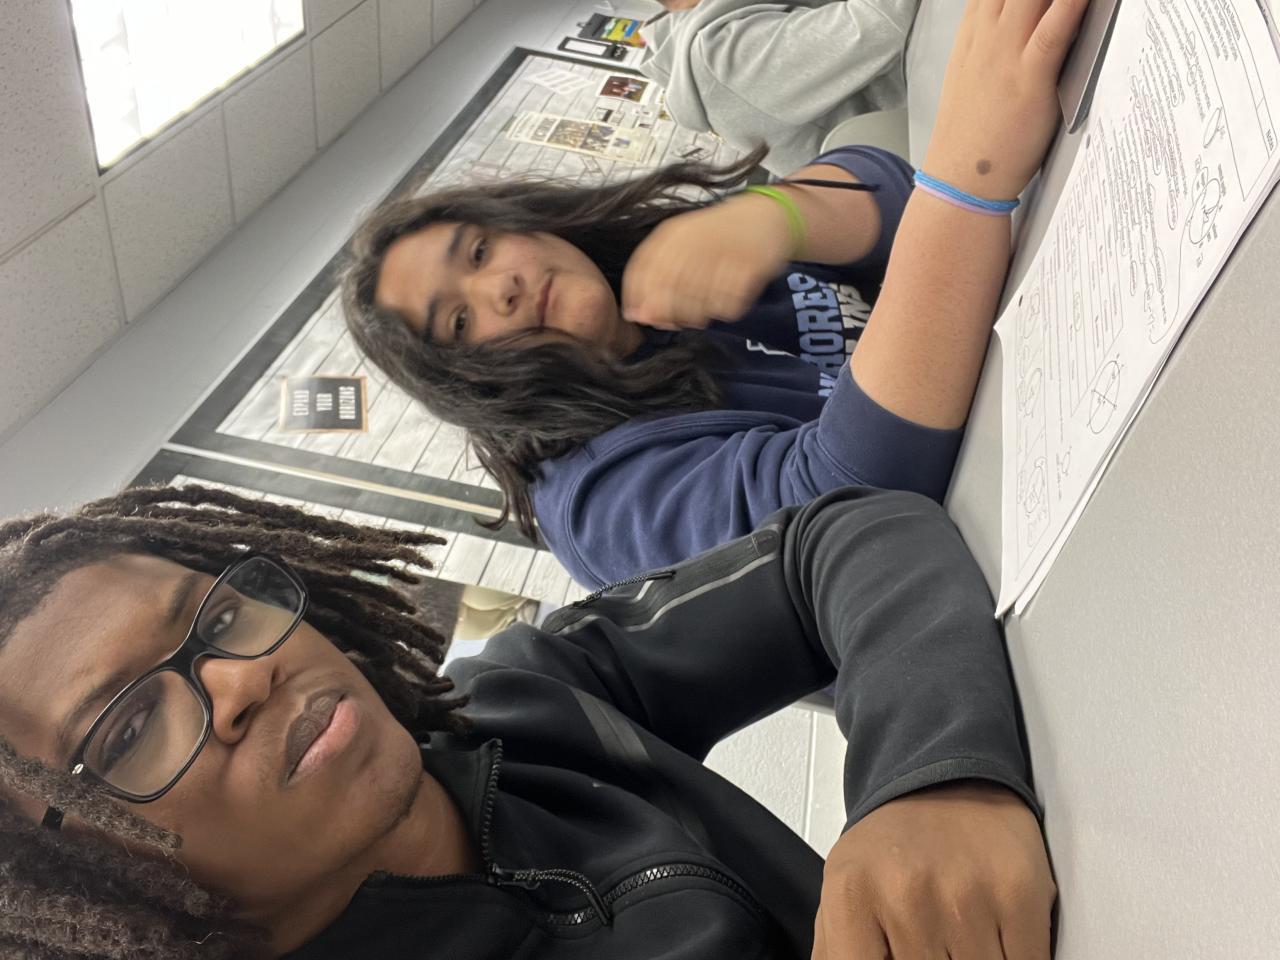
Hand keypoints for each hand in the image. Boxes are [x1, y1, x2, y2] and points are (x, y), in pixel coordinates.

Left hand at [620, 193, 791, 329]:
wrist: (765, 217)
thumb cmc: (718, 236)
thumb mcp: (681, 246)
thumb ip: (655, 278)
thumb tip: (636, 316)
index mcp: (672, 234)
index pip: (642, 273)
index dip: (640, 300)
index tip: (645, 316)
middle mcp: (693, 242)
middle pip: (668, 294)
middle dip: (670, 314)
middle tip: (678, 319)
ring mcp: (722, 254)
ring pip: (697, 305)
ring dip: (698, 315)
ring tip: (705, 307)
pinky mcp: (750, 268)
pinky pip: (728, 306)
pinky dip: (725, 310)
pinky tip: (728, 298)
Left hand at [812, 781, 1054, 959]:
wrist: (946, 780)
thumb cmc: (893, 848)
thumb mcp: (842, 892)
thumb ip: (836, 953)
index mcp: (852, 896)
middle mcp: (906, 895)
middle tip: (935, 946)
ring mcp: (965, 896)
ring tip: (961, 941)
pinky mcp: (1019, 895)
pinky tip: (995, 941)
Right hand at [923, 0, 1091, 199]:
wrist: (961, 177)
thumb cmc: (974, 131)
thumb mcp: (973, 72)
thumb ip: (995, 38)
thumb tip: (1025, 20)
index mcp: (974, 30)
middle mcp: (989, 33)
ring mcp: (1008, 54)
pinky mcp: (1030, 78)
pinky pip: (1053, 31)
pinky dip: (1071, 6)